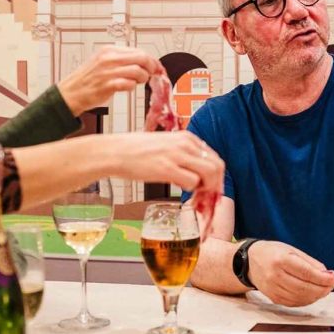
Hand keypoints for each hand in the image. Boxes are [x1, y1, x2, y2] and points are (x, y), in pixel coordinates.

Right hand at [57, 47, 163, 116]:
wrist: (70, 93)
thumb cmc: (87, 80)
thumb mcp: (103, 62)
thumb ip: (121, 60)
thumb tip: (144, 63)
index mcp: (108, 50)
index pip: (138, 51)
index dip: (151, 60)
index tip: (157, 67)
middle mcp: (108, 58)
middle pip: (142, 58)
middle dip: (152, 67)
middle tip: (153, 74)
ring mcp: (107, 72)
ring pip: (137, 71)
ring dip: (142, 78)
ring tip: (137, 82)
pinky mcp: (106, 85)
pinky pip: (128, 84)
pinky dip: (132, 87)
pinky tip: (128, 88)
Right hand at [106, 131, 222, 192]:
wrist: (116, 152)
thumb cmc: (137, 151)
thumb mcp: (166, 145)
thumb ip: (183, 155)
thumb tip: (197, 174)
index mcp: (187, 137)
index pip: (214, 158)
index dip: (216, 176)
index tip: (210, 188)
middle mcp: (185, 144)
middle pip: (217, 166)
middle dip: (215, 184)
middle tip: (205, 195)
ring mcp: (177, 155)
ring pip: (209, 173)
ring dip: (205, 188)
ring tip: (192, 193)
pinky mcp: (166, 168)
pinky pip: (192, 182)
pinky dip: (190, 190)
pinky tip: (177, 187)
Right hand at [247, 240, 333, 306]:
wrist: (250, 261)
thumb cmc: (272, 253)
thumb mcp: (292, 250)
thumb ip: (311, 263)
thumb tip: (327, 275)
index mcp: (281, 260)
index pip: (306, 273)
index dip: (322, 278)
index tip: (333, 278)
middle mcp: (275, 276)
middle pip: (304, 288)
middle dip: (322, 289)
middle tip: (331, 285)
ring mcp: (273, 288)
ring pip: (300, 298)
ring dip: (316, 296)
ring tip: (324, 290)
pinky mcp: (273, 297)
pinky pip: (294, 303)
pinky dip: (306, 300)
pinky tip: (312, 295)